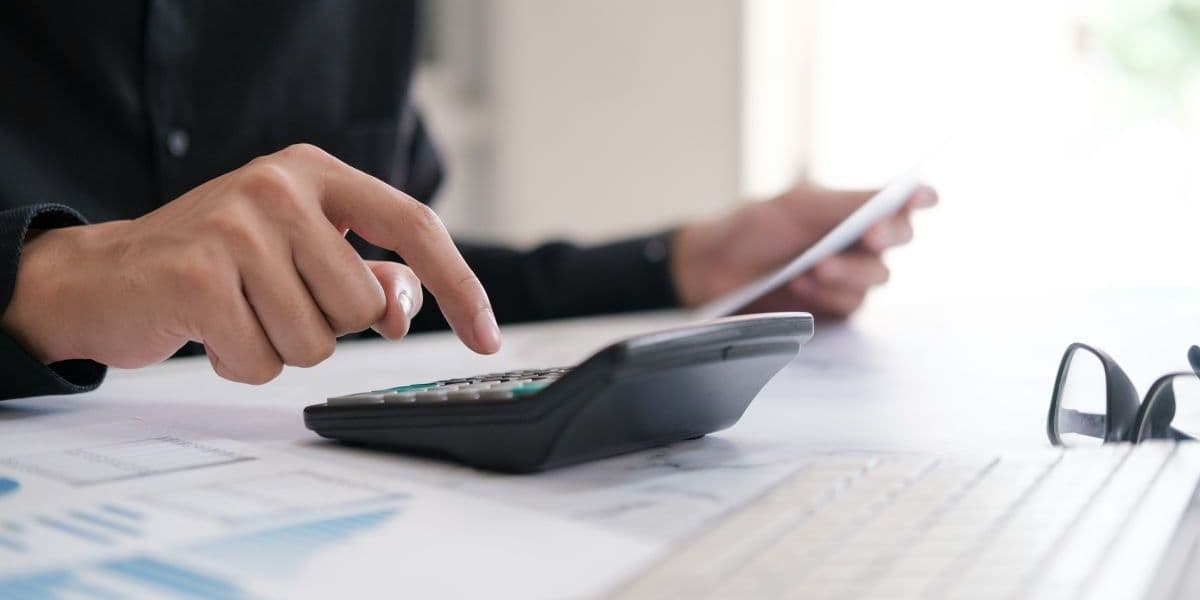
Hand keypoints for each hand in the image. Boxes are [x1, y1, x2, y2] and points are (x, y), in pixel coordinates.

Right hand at [0, 144, 500, 383]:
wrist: (104, 276)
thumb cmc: (217, 264)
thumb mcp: (300, 252)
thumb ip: (366, 273)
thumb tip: (406, 305)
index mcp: (315, 172)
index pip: (414, 226)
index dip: (460, 287)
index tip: (487, 338)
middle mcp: (279, 186)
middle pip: (362, 304)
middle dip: (325, 324)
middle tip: (271, 301)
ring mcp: (236, 227)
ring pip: (317, 341)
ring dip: (280, 348)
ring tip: (239, 313)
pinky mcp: (198, 277)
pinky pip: (263, 362)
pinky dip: (241, 363)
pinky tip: (210, 331)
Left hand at [671, 182, 936, 318]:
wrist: (710, 269)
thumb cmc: (751, 228)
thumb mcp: (799, 207)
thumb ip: (851, 202)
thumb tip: (905, 190)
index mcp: (853, 207)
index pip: (899, 201)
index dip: (918, 199)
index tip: (924, 198)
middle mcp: (858, 240)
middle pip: (898, 240)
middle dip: (883, 238)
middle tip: (866, 237)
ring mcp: (848, 275)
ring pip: (877, 277)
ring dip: (847, 272)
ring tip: (810, 268)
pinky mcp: (833, 307)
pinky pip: (851, 305)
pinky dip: (827, 296)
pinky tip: (800, 286)